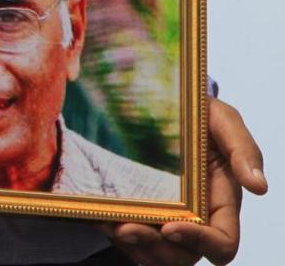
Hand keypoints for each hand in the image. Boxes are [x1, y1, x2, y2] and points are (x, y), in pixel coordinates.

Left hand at [101, 97, 266, 265]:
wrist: (165, 104)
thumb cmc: (202, 115)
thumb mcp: (224, 120)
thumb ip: (243, 149)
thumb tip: (259, 186)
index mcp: (221, 203)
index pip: (222, 242)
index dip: (200, 242)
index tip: (171, 226)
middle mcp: (195, 218)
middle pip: (182, 255)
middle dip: (155, 248)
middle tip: (127, 229)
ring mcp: (166, 217)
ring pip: (154, 253)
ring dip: (132, 245)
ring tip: (108, 223)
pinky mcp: (141, 212)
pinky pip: (129, 236)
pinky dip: (113, 231)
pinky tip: (96, 215)